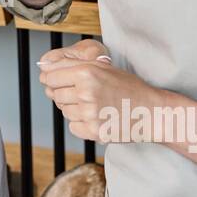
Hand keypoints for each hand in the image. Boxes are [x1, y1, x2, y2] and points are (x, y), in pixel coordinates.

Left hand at [37, 39, 164, 142]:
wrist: (152, 112)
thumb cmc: (129, 88)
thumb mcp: (103, 67)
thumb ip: (73, 65)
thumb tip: (44, 67)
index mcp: (86, 72)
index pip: (50, 77)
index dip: (51, 79)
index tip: (56, 81)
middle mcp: (85, 92)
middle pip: (55, 94)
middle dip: (65, 94)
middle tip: (84, 94)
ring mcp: (89, 113)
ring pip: (64, 111)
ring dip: (74, 109)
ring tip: (95, 105)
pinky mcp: (94, 131)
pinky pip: (73, 127)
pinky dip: (81, 124)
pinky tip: (97, 117)